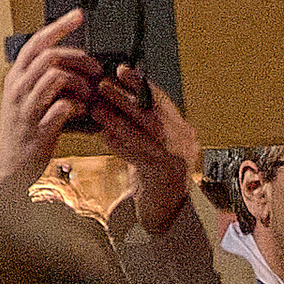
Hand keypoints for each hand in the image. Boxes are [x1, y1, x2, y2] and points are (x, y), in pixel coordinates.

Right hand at [0, 11, 98, 202]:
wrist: (9, 165)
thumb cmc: (22, 129)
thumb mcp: (24, 97)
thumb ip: (41, 78)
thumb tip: (68, 59)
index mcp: (16, 77)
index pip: (36, 42)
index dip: (59, 26)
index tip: (78, 15)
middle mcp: (18, 88)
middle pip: (50, 56)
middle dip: (78, 57)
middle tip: (95, 67)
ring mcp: (27, 108)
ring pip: (56, 78)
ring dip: (80, 82)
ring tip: (90, 92)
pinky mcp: (39, 128)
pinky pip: (63, 108)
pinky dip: (79, 106)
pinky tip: (84, 111)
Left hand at [89, 63, 201, 236]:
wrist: (166, 212)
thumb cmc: (155, 173)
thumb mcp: (154, 144)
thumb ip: (143, 123)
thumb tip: (117, 92)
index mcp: (184, 132)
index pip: (163, 102)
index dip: (142, 84)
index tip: (123, 70)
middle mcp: (185, 145)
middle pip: (154, 116)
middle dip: (127, 99)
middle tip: (103, 86)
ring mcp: (177, 162)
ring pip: (145, 136)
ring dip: (118, 121)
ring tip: (97, 109)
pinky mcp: (163, 179)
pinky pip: (139, 157)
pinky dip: (120, 145)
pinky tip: (104, 135)